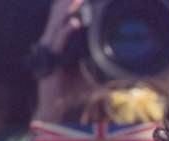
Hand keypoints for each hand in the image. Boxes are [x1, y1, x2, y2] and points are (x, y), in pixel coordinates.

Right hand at [35, 0, 92, 121]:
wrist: (55, 103)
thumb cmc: (70, 87)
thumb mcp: (87, 71)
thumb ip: (99, 63)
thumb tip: (118, 63)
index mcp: (59, 41)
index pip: (63, 17)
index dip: (70, 4)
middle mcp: (52, 41)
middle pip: (59, 15)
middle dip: (69, 2)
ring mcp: (50, 48)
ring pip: (58, 24)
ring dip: (68, 11)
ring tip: (78, 0)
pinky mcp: (51, 58)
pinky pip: (59, 40)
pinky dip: (67, 31)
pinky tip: (75, 23)